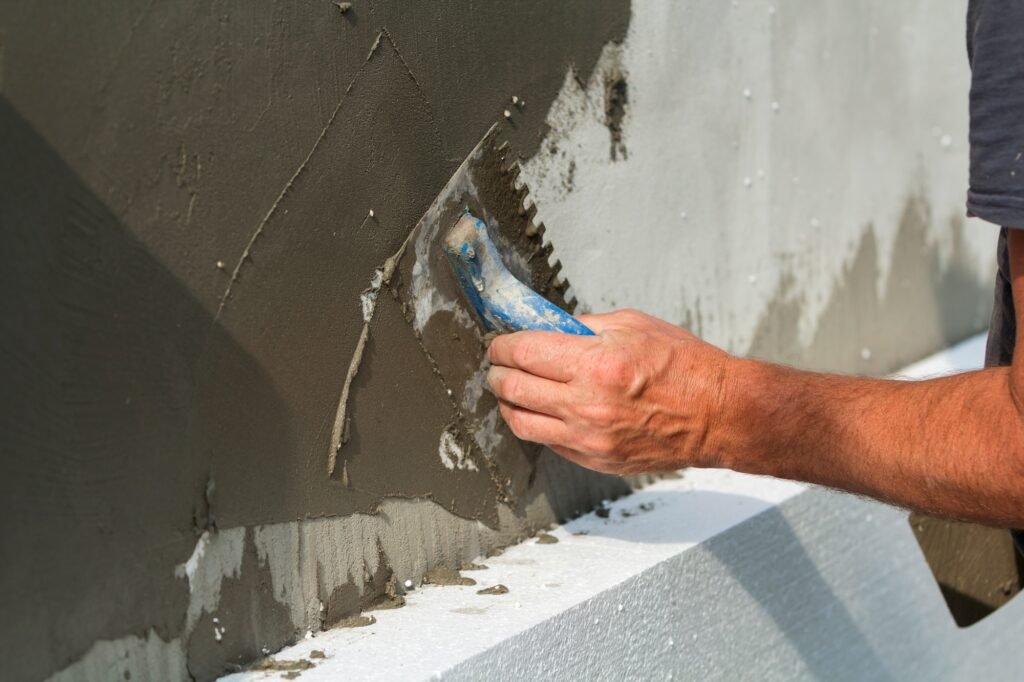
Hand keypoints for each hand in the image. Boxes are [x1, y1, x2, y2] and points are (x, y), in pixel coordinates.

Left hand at [486, 309, 733, 474]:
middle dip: (497, 372)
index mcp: (595, 365)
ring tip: (512, 389)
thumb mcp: (633, 325)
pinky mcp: (596, 460)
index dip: (502, 345)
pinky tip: (544, 410)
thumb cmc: (685, 367)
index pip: (523, 353)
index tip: (500, 342)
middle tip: (498, 364)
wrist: (719, 415)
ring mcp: (589, 439)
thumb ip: (584, 326)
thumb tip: (548, 327)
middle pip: (513, 389)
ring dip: (508, 403)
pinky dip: (538, 424)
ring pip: (522, 423)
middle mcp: (586, 406)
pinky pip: (549, 443)